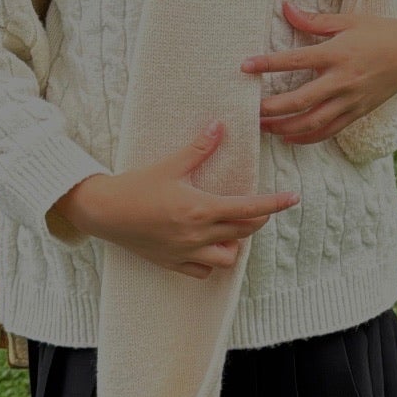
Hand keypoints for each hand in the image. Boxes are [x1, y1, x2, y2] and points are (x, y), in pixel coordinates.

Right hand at [48, 122, 298, 278]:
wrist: (103, 212)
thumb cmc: (135, 186)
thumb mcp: (169, 164)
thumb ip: (199, 148)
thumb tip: (219, 126)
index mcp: (200, 209)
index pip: (249, 209)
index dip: (274, 204)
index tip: (293, 198)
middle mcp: (197, 234)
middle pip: (243, 231)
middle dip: (256, 219)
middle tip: (257, 206)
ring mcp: (186, 252)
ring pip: (228, 258)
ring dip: (235, 243)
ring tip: (230, 228)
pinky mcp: (173, 262)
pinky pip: (204, 270)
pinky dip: (212, 261)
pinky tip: (209, 246)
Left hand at [241, 1, 396, 145]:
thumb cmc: (379, 32)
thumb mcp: (348, 20)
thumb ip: (314, 20)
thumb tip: (285, 8)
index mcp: (337, 53)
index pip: (295, 60)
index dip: (268, 63)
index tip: (245, 66)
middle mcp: (343, 80)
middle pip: (300, 100)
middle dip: (272, 108)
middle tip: (249, 110)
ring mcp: (351, 100)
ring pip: (312, 122)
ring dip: (284, 128)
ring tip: (263, 127)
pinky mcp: (358, 113)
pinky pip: (329, 131)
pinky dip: (307, 138)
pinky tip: (289, 137)